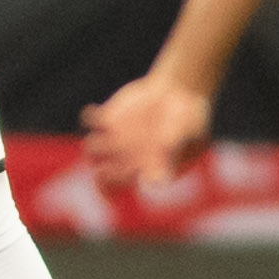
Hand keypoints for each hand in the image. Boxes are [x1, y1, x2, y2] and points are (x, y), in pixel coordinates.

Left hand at [79, 74, 209, 190]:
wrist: (181, 92)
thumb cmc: (190, 119)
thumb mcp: (190, 134)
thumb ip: (175, 151)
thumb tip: (162, 175)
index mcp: (146, 171)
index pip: (125, 186)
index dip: (121, 183)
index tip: (129, 174)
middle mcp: (126, 160)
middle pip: (103, 179)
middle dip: (101, 178)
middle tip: (103, 171)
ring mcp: (115, 140)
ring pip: (92, 149)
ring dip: (94, 145)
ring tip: (107, 135)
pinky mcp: (109, 118)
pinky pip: (90, 120)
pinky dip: (88, 116)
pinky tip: (94, 112)